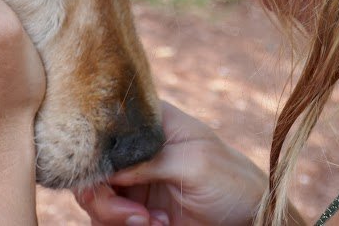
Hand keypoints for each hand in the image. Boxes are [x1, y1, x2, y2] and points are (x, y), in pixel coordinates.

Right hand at [75, 101, 266, 225]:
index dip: (94, 149)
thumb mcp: (194, 163)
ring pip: (93, 197)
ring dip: (117, 216)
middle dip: (105, 197)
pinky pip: (106, 219)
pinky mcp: (132, 209)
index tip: (107, 177)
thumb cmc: (231, 181)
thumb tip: (108, 167)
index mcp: (149, 122)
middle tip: (137, 215)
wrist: (248, 219)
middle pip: (90, 166)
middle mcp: (133, 149)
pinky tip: (159, 225)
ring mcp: (131, 179)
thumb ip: (150, 160)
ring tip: (153, 222)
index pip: (103, 124)